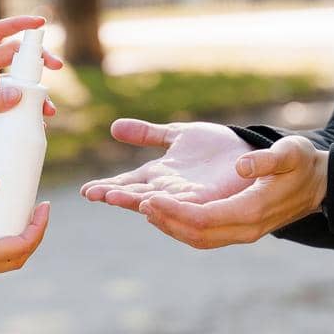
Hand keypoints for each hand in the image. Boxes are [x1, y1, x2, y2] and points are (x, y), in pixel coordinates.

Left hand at [0, 14, 62, 184]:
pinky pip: (13, 101)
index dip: (17, 24)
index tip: (40, 23)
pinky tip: (37, 121)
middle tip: (57, 67)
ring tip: (48, 108)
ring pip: (17, 80)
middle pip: (13, 55)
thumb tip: (21, 93)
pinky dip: (27, 108)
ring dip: (35, 90)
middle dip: (37, 58)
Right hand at [79, 120, 254, 211]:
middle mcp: (170, 190)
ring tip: (116, 197)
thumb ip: (148, 134)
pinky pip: (184, 206)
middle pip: (137, 195)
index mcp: (160, 176)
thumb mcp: (177, 135)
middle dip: (116, 195)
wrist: (246, 150)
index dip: (108, 187)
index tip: (86, 190)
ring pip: (156, 204)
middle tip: (95, 194)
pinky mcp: (208, 199)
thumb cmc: (214, 146)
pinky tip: (150, 201)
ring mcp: (187, 197)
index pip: (129, 183)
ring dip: (136, 201)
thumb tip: (114, 127)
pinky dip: (166, 206)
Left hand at [138, 135, 328, 250]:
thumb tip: (240, 165)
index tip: (150, 197)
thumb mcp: (290, 153)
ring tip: (144, 208)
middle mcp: (246, 228)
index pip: (204, 219)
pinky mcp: (240, 229)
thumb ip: (267, 158)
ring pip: (198, 239)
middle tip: (139, 203)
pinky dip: (182, 226)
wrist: (321, 184)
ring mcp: (243, 232)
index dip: (174, 211)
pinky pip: (206, 234)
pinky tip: (166, 211)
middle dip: (166, 220)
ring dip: (170, 226)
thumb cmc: (304, 164)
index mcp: (253, 210)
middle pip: (196, 234)